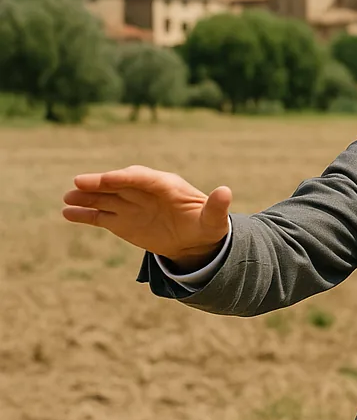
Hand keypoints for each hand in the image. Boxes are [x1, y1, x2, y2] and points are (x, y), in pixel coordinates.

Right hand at [62, 166, 231, 270]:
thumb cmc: (205, 226)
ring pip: (104, 198)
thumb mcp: (214, 221)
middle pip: (118, 184)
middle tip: (78, 182)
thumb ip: (216, 208)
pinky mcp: (120, 220)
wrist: (194, 242)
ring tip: (68, 198)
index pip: (141, 177)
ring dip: (86, 196)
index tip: (106, 179)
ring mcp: (130, 205)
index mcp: (165, 185)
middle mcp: (143, 192)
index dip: (123, 177)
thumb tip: (226, 191)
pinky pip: (99, 215)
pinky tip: (67, 213)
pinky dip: (83, 214)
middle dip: (100, 183)